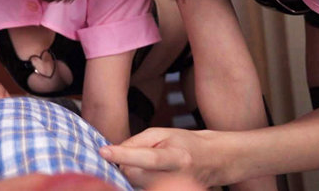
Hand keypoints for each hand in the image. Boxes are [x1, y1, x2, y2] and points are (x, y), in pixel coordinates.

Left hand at [99, 127, 222, 188]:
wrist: (214, 160)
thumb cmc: (186, 143)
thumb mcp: (162, 133)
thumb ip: (136, 142)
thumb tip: (115, 152)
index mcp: (176, 157)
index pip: (146, 157)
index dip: (123, 155)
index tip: (103, 151)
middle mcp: (177, 178)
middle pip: (134, 174)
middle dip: (126, 164)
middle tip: (136, 155)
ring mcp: (174, 190)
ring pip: (135, 184)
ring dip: (133, 174)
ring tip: (148, 165)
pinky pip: (142, 190)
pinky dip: (139, 182)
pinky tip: (149, 175)